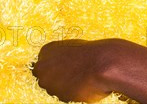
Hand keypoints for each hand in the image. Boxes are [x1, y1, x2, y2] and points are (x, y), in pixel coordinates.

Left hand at [32, 38, 146, 103]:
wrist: (105, 63)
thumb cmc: (96, 53)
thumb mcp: (78, 49)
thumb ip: (66, 58)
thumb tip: (65, 68)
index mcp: (46, 50)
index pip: (43, 63)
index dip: (57, 68)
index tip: (69, 68)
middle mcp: (42, 66)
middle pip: (44, 77)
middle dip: (57, 78)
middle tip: (75, 76)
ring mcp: (47, 82)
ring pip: (53, 88)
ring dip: (64, 87)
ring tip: (82, 80)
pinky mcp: (56, 96)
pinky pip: (62, 96)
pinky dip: (71, 94)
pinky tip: (83, 87)